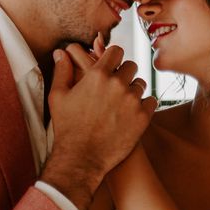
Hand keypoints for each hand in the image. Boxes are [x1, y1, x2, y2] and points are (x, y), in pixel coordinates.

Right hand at [41, 41, 154, 209]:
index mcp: (97, 75)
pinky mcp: (143, 117)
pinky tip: (131, 114)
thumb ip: (62, 71)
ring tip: (121, 104)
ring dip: (133, 91)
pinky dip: (143, 106)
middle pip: (131, 66)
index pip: (117, 51)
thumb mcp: (58, 97)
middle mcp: (118, 84)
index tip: (111, 67)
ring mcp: (132, 100)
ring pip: (141, 84)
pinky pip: (151, 101)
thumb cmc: (67, 127)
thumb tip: (61, 53)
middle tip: (115, 88)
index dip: (113, 58)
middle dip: (124, 74)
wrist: (82, 158)